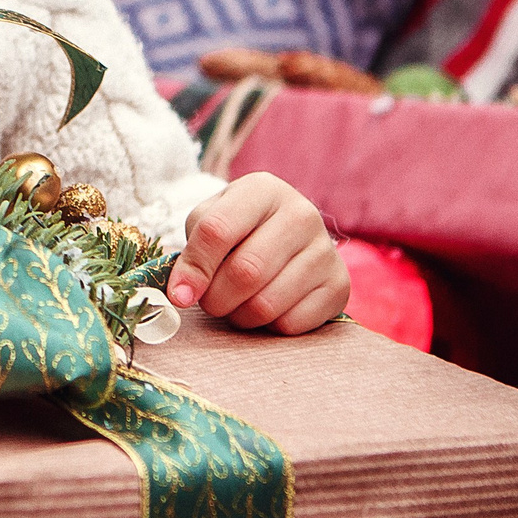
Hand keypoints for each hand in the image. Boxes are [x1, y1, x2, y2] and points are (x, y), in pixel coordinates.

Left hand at [166, 173, 348, 334]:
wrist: (289, 239)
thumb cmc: (238, 230)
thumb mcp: (209, 224)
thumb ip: (192, 254)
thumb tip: (182, 295)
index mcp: (262, 189)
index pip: (217, 231)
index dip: (194, 269)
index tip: (179, 295)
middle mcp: (301, 213)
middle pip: (245, 272)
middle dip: (216, 298)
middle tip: (211, 300)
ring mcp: (326, 250)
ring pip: (266, 304)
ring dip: (240, 315)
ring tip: (238, 302)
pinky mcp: (339, 286)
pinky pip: (291, 324)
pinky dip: (269, 327)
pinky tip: (268, 308)